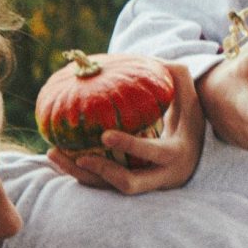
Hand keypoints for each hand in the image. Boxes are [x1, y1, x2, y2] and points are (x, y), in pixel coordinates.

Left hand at [46, 59, 205, 193]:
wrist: (194, 155)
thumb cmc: (189, 120)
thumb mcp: (189, 98)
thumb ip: (175, 77)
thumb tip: (150, 59)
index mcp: (177, 155)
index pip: (153, 153)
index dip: (130, 145)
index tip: (105, 134)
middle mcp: (161, 176)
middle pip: (129, 184)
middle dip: (102, 172)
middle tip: (79, 156)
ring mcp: (143, 185)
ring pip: (108, 188)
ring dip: (80, 174)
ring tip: (53, 153)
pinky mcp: (129, 186)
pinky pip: (101, 184)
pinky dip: (79, 173)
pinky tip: (57, 156)